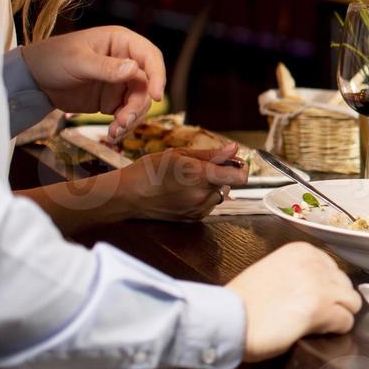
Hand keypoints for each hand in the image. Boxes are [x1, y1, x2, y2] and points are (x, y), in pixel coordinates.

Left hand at [19, 27, 165, 138]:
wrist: (32, 80)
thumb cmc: (52, 59)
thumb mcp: (77, 61)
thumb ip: (105, 67)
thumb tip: (134, 69)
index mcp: (121, 42)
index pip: (150, 57)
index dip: (157, 75)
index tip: (156, 96)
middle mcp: (126, 61)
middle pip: (146, 85)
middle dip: (138, 106)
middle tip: (124, 121)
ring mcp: (120, 82)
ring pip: (139, 102)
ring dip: (131, 118)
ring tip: (115, 132)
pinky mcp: (112, 100)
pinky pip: (127, 113)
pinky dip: (123, 125)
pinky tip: (113, 133)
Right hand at [117, 145, 250, 220]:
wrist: (127, 196)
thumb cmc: (149, 171)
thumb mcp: (180, 154)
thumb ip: (211, 154)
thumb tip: (234, 149)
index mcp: (201, 176)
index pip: (240, 177)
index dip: (240, 168)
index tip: (234, 162)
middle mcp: (202, 196)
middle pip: (229, 184)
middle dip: (220, 174)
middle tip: (198, 167)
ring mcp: (198, 209)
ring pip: (219, 194)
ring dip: (211, 186)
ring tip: (187, 180)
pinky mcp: (193, 219)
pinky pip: (209, 204)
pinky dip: (203, 196)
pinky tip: (184, 191)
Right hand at [226, 242, 361, 361]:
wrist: (226, 320)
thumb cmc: (242, 302)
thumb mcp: (273, 271)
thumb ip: (298, 272)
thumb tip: (317, 286)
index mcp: (302, 250)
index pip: (333, 268)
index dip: (326, 288)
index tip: (314, 299)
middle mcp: (315, 263)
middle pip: (345, 285)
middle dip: (334, 301)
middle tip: (314, 315)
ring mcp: (320, 285)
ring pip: (352, 303)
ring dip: (338, 315)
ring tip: (317, 325)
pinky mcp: (321, 310)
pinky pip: (346, 322)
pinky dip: (336, 330)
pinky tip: (317, 332)